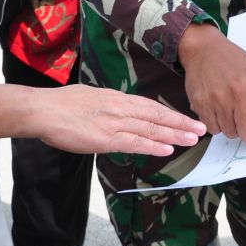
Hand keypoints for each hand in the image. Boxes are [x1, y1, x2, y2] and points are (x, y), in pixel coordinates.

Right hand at [33, 84, 204, 156]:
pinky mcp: (105, 138)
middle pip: (157, 116)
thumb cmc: (61, 104)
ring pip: (151, 129)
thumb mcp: (92, 97)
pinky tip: (168, 149)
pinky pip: (134, 143)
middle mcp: (120, 108)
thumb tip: (117, 111)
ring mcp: (114, 122)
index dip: (170, 114)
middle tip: (201, 127)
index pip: (150, 106)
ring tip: (193, 138)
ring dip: (174, 134)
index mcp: (117, 98)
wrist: (43, 110)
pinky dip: (153, 146)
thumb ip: (108, 105)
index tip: (186, 118)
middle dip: (181, 122)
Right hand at [178, 23, 245, 154]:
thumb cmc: (235, 62)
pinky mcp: (202, 104)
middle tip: (242, 110)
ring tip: (227, 103)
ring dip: (231, 124)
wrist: (204, 49)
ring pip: (231, 134)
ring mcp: (220, 100)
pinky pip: (213, 130)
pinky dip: (216, 123)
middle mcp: (242, 93)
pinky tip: (215, 105)